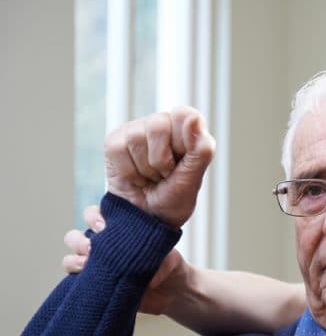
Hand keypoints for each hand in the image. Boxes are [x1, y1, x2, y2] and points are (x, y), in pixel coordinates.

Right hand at [62, 204, 192, 314]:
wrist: (171, 290)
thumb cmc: (167, 264)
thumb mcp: (167, 256)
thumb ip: (158, 259)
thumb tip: (146, 274)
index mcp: (116, 231)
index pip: (94, 216)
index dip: (93, 217)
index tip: (103, 226)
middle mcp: (102, 247)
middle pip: (74, 236)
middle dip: (79, 240)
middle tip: (93, 247)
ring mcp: (97, 266)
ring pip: (71, 258)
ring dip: (75, 260)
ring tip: (88, 265)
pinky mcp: (95, 285)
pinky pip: (74, 280)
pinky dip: (76, 278)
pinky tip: (86, 278)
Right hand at [104, 106, 214, 227]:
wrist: (147, 220)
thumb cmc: (174, 199)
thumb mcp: (193, 179)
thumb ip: (201, 149)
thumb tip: (194, 117)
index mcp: (187, 129)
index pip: (184, 115)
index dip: (183, 142)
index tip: (181, 163)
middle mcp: (162, 124)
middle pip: (158, 126)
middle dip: (162, 161)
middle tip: (165, 174)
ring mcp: (136, 131)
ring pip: (136, 138)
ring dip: (145, 169)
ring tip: (150, 177)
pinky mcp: (115, 142)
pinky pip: (117, 149)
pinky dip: (128, 172)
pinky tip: (135, 177)